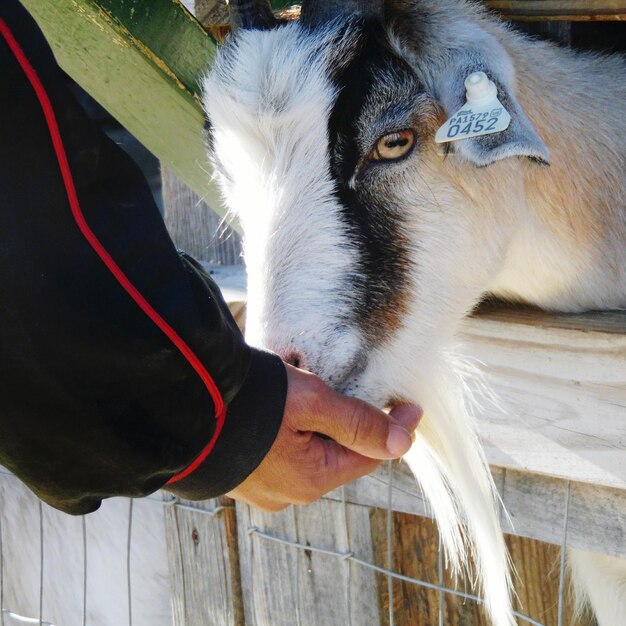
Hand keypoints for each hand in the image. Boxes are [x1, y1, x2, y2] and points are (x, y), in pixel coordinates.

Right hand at [228, 364, 421, 510]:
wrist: (178, 403)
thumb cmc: (246, 402)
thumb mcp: (310, 402)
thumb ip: (356, 422)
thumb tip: (403, 442)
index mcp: (310, 480)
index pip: (368, 455)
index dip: (393, 429)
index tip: (410, 404)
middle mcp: (289, 492)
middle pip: (338, 455)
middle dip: (352, 425)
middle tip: (360, 390)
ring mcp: (262, 485)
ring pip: (309, 452)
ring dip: (320, 427)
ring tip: (317, 395)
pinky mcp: (242, 471)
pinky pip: (283, 451)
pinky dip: (294, 431)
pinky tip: (285, 408)